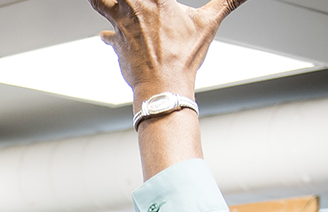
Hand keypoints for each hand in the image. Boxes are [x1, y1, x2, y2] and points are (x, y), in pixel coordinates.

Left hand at [88, 0, 246, 101]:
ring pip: (100, 2)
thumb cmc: (183, 56)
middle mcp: (135, 7)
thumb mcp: (208, 24)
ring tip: (106, 0)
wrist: (163, 86)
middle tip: (133, 2)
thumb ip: (227, 2)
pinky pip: (106, 35)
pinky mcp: (117, 42)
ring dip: (103, 0)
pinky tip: (107, 34)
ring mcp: (122, 24)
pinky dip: (107, 34)